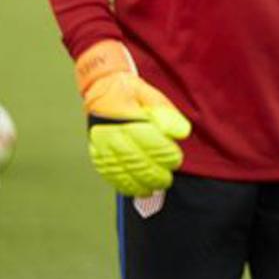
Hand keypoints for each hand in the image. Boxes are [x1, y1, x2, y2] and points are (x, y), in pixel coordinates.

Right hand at [75, 40, 190, 196]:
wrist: (102, 88)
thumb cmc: (131, 93)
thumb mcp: (152, 95)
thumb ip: (166, 114)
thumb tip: (182, 133)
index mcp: (127, 119)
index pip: (149, 143)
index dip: (164, 155)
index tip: (175, 160)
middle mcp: (111, 134)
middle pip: (135, 161)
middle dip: (153, 174)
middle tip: (167, 180)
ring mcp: (101, 145)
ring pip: (120, 170)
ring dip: (138, 183)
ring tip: (153, 189)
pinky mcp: (96, 152)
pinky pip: (108, 172)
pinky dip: (122, 184)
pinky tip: (134, 190)